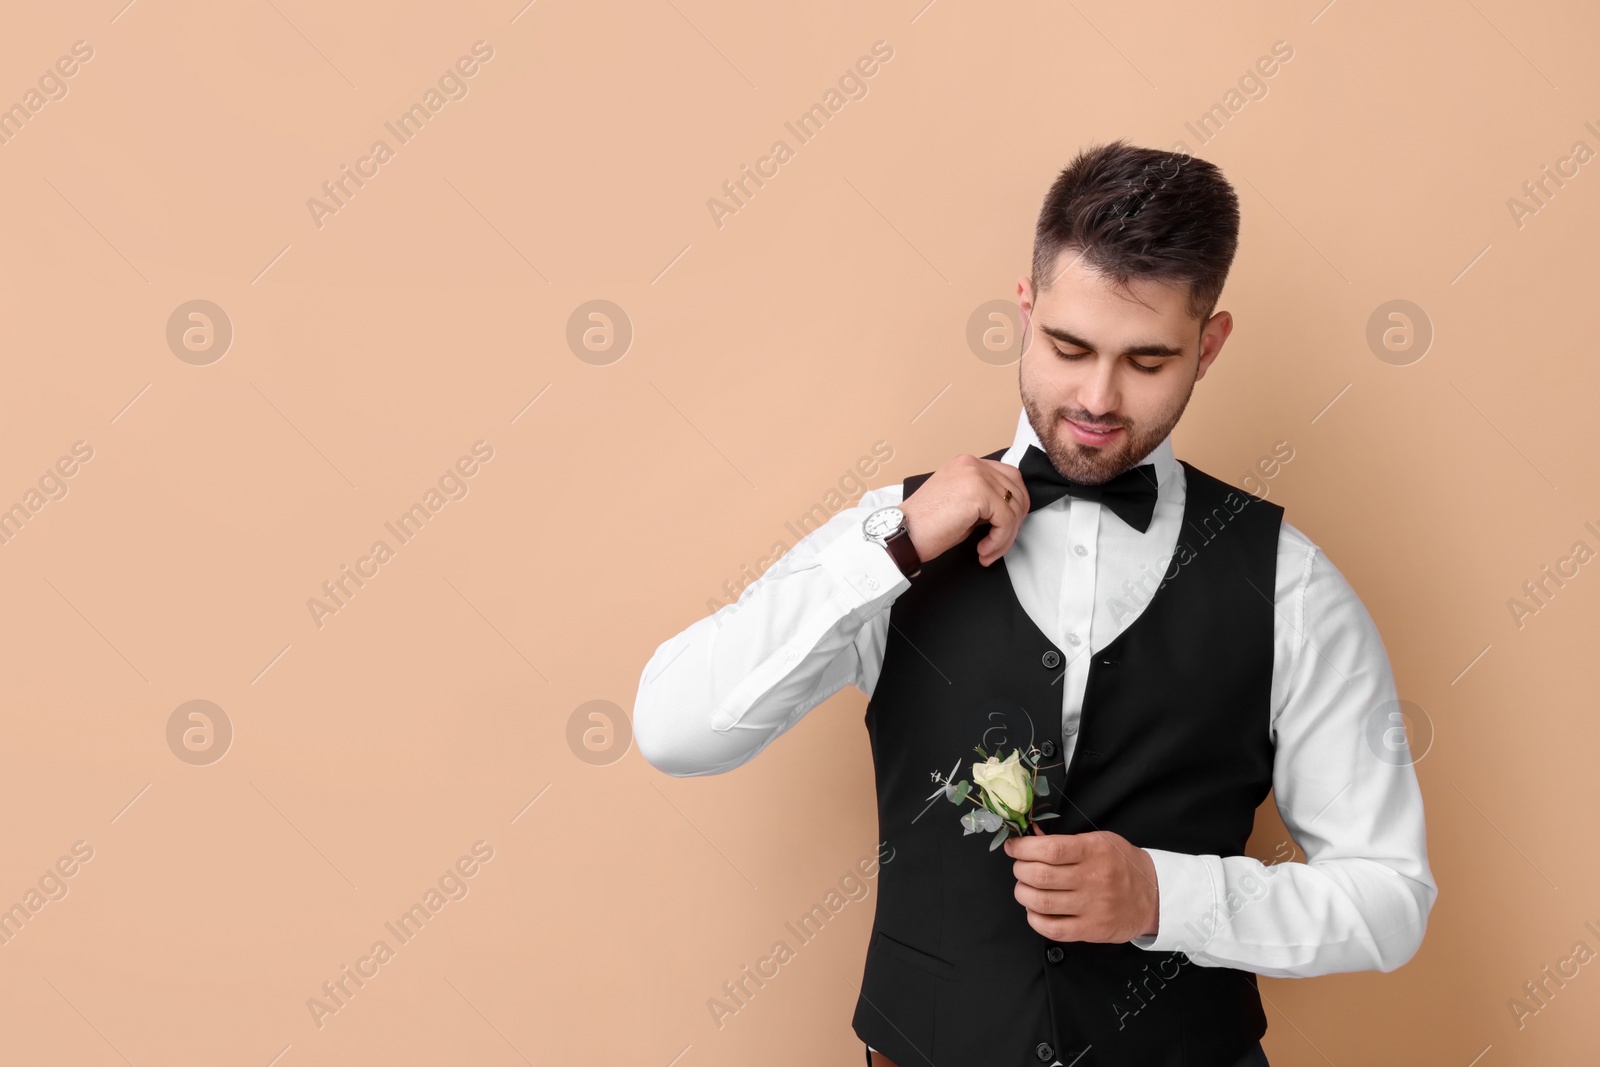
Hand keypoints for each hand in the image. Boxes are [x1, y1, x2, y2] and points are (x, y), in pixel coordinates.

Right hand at [899, 454, 1027, 567]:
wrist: (902, 534)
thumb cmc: (925, 526)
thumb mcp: (960, 505)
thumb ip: (984, 500)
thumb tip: (1008, 513)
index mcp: (967, 464)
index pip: (1008, 476)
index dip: (1014, 504)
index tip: (1006, 528)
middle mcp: (972, 464)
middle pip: (1016, 489)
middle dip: (1015, 520)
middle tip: (1001, 542)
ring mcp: (975, 475)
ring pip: (1014, 507)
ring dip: (1006, 536)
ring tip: (988, 551)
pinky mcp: (978, 493)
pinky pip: (1006, 520)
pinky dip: (999, 540)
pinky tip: (983, 550)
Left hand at [1003, 830, 1159, 942]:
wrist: (1153, 895)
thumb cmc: (1122, 864)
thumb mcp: (1099, 841)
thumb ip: (1066, 841)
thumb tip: (1030, 837)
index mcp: (1095, 851)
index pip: (1050, 849)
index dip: (1023, 848)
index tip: (1013, 847)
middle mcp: (1094, 879)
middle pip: (1040, 876)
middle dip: (1020, 870)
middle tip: (1020, 868)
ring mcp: (1093, 907)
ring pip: (1042, 902)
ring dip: (1023, 893)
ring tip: (1025, 888)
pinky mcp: (1091, 930)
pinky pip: (1053, 929)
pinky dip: (1035, 919)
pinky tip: (1034, 910)